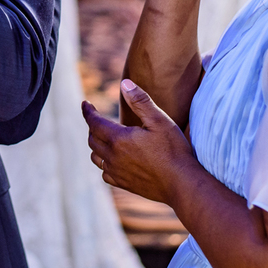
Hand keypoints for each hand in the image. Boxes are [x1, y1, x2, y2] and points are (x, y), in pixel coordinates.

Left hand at [82, 79, 197, 205]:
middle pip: (92, 139)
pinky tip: (112, 160)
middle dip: (92, 126)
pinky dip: (104, 163)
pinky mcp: (124, 184)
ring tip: (102, 137)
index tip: (85, 103)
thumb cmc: (173, 150)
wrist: (182, 184)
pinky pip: (105, 173)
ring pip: (95, 157)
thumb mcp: (160, 120)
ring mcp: (117, 172)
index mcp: (118, 139)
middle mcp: (112, 156)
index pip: (94, 122)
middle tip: (97, 118)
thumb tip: (124, 83)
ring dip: (96, 145)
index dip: (88, 111)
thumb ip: (140, 101)